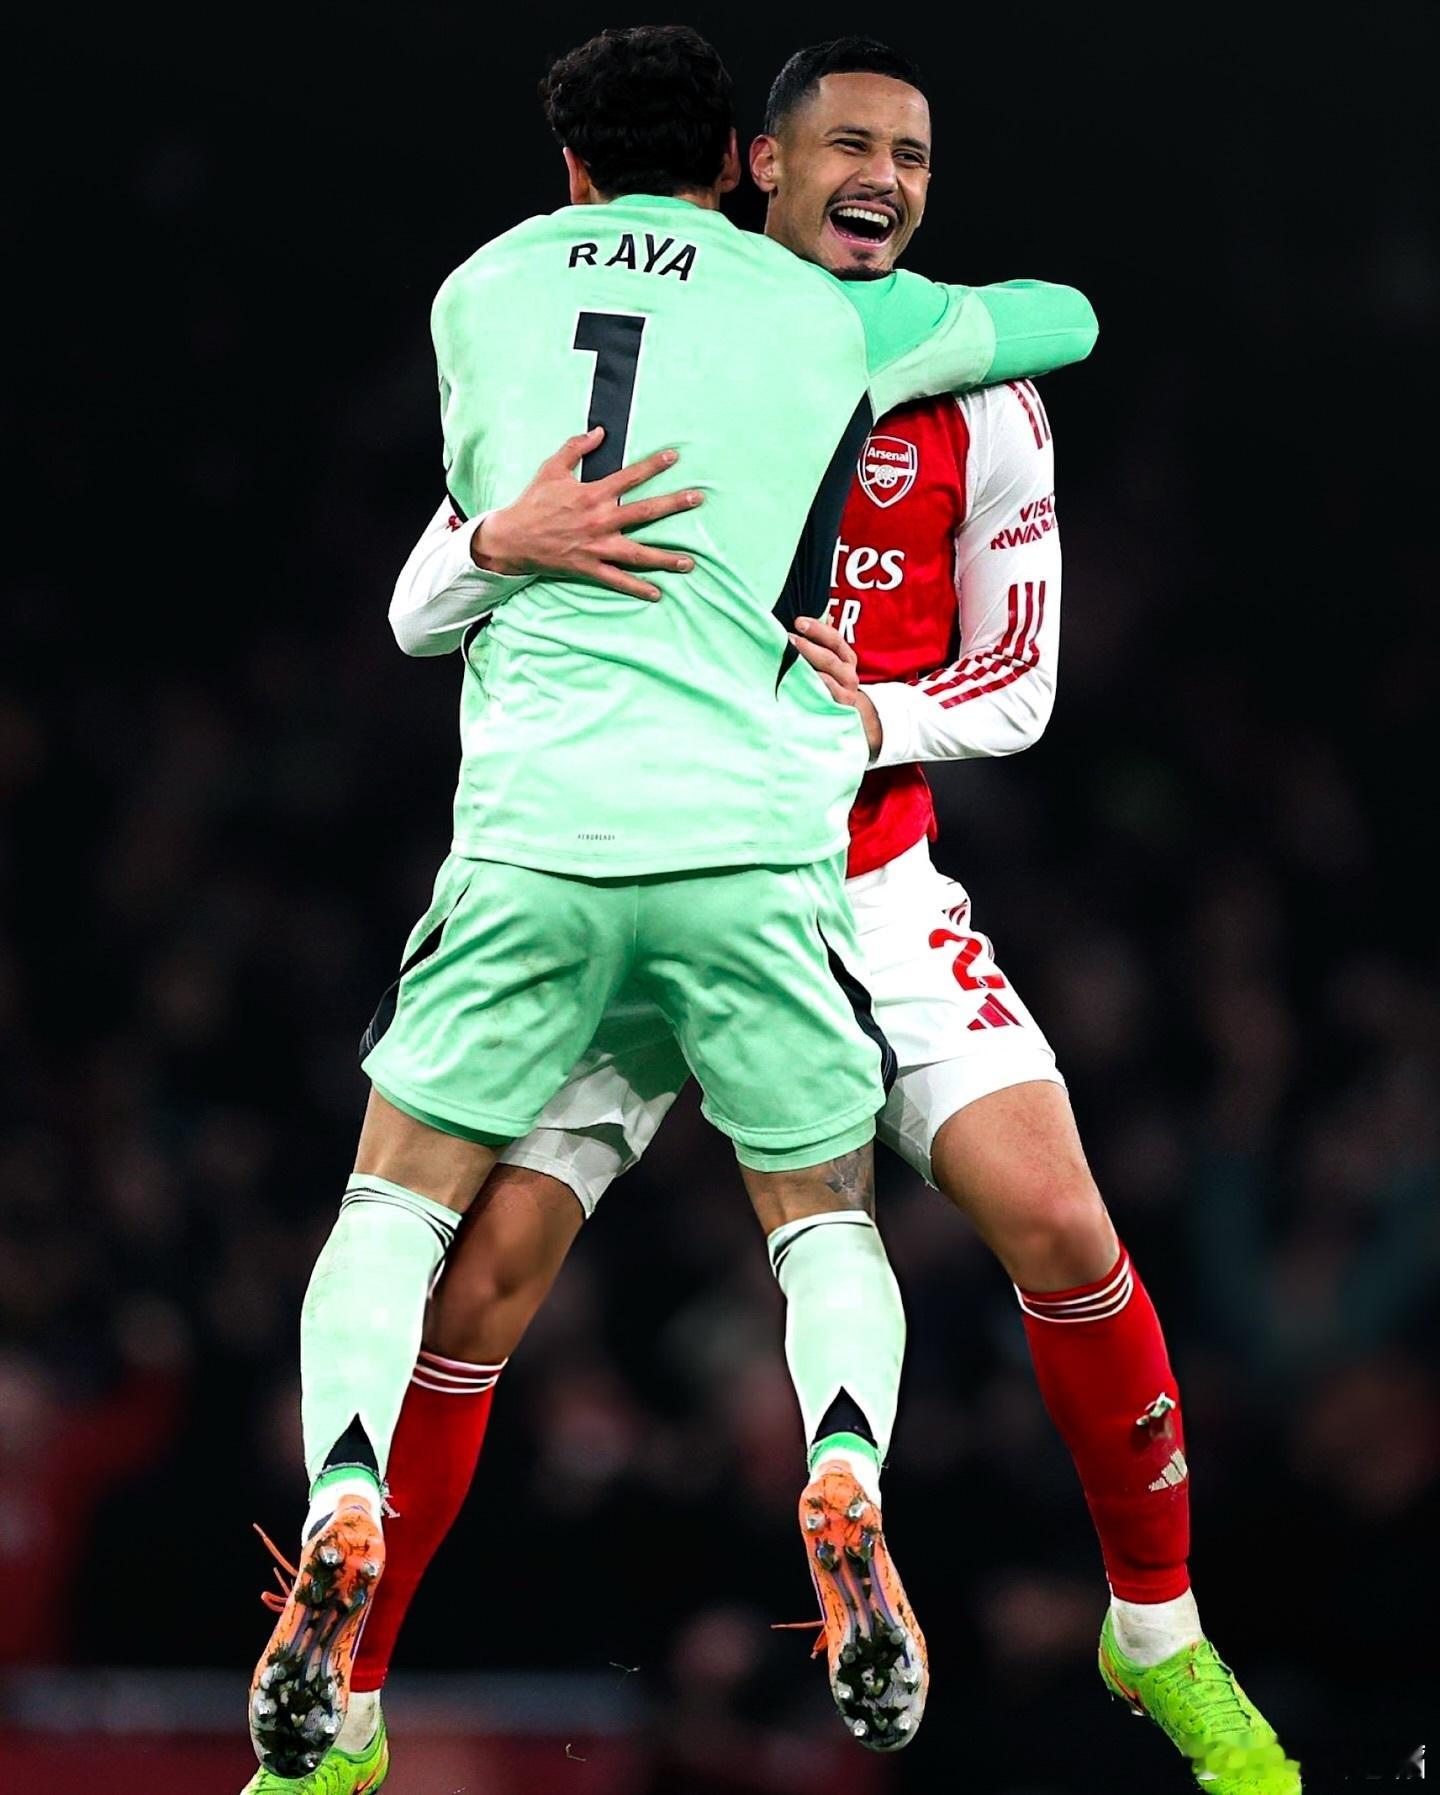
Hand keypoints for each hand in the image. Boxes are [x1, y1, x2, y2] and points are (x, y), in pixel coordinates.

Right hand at [471, 427, 703, 600]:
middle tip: (697, 499)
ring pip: (638, 553)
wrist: (512, 538)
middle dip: (673, 505)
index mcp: (592, 494)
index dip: (653, 465)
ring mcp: (597, 547)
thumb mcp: (552, 469)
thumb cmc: (533, 502)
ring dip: (665, 558)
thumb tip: (600, 432)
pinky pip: (617, 580)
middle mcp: (600, 520)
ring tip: (689, 562)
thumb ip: (576, 448)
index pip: (630, 476)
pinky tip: (657, 593)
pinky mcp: (589, 568)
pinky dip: (637, 588)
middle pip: (645, 512)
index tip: (675, 457)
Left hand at [790, 615, 881, 756]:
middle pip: (829, 656)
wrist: (843, 714)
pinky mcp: (840, 707)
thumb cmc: (830, 682)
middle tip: (788, 637)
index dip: (817, 628)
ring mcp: (846, 691)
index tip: (798, 621)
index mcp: (846, 657)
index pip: (834, 638)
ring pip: (827, 675)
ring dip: (807, 664)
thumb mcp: (829, 660)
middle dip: (808, 645)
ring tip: (788, 657)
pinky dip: (814, 686)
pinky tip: (798, 680)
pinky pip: (827, 694)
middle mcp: (849, 673)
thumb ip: (823, 640)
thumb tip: (820, 614)